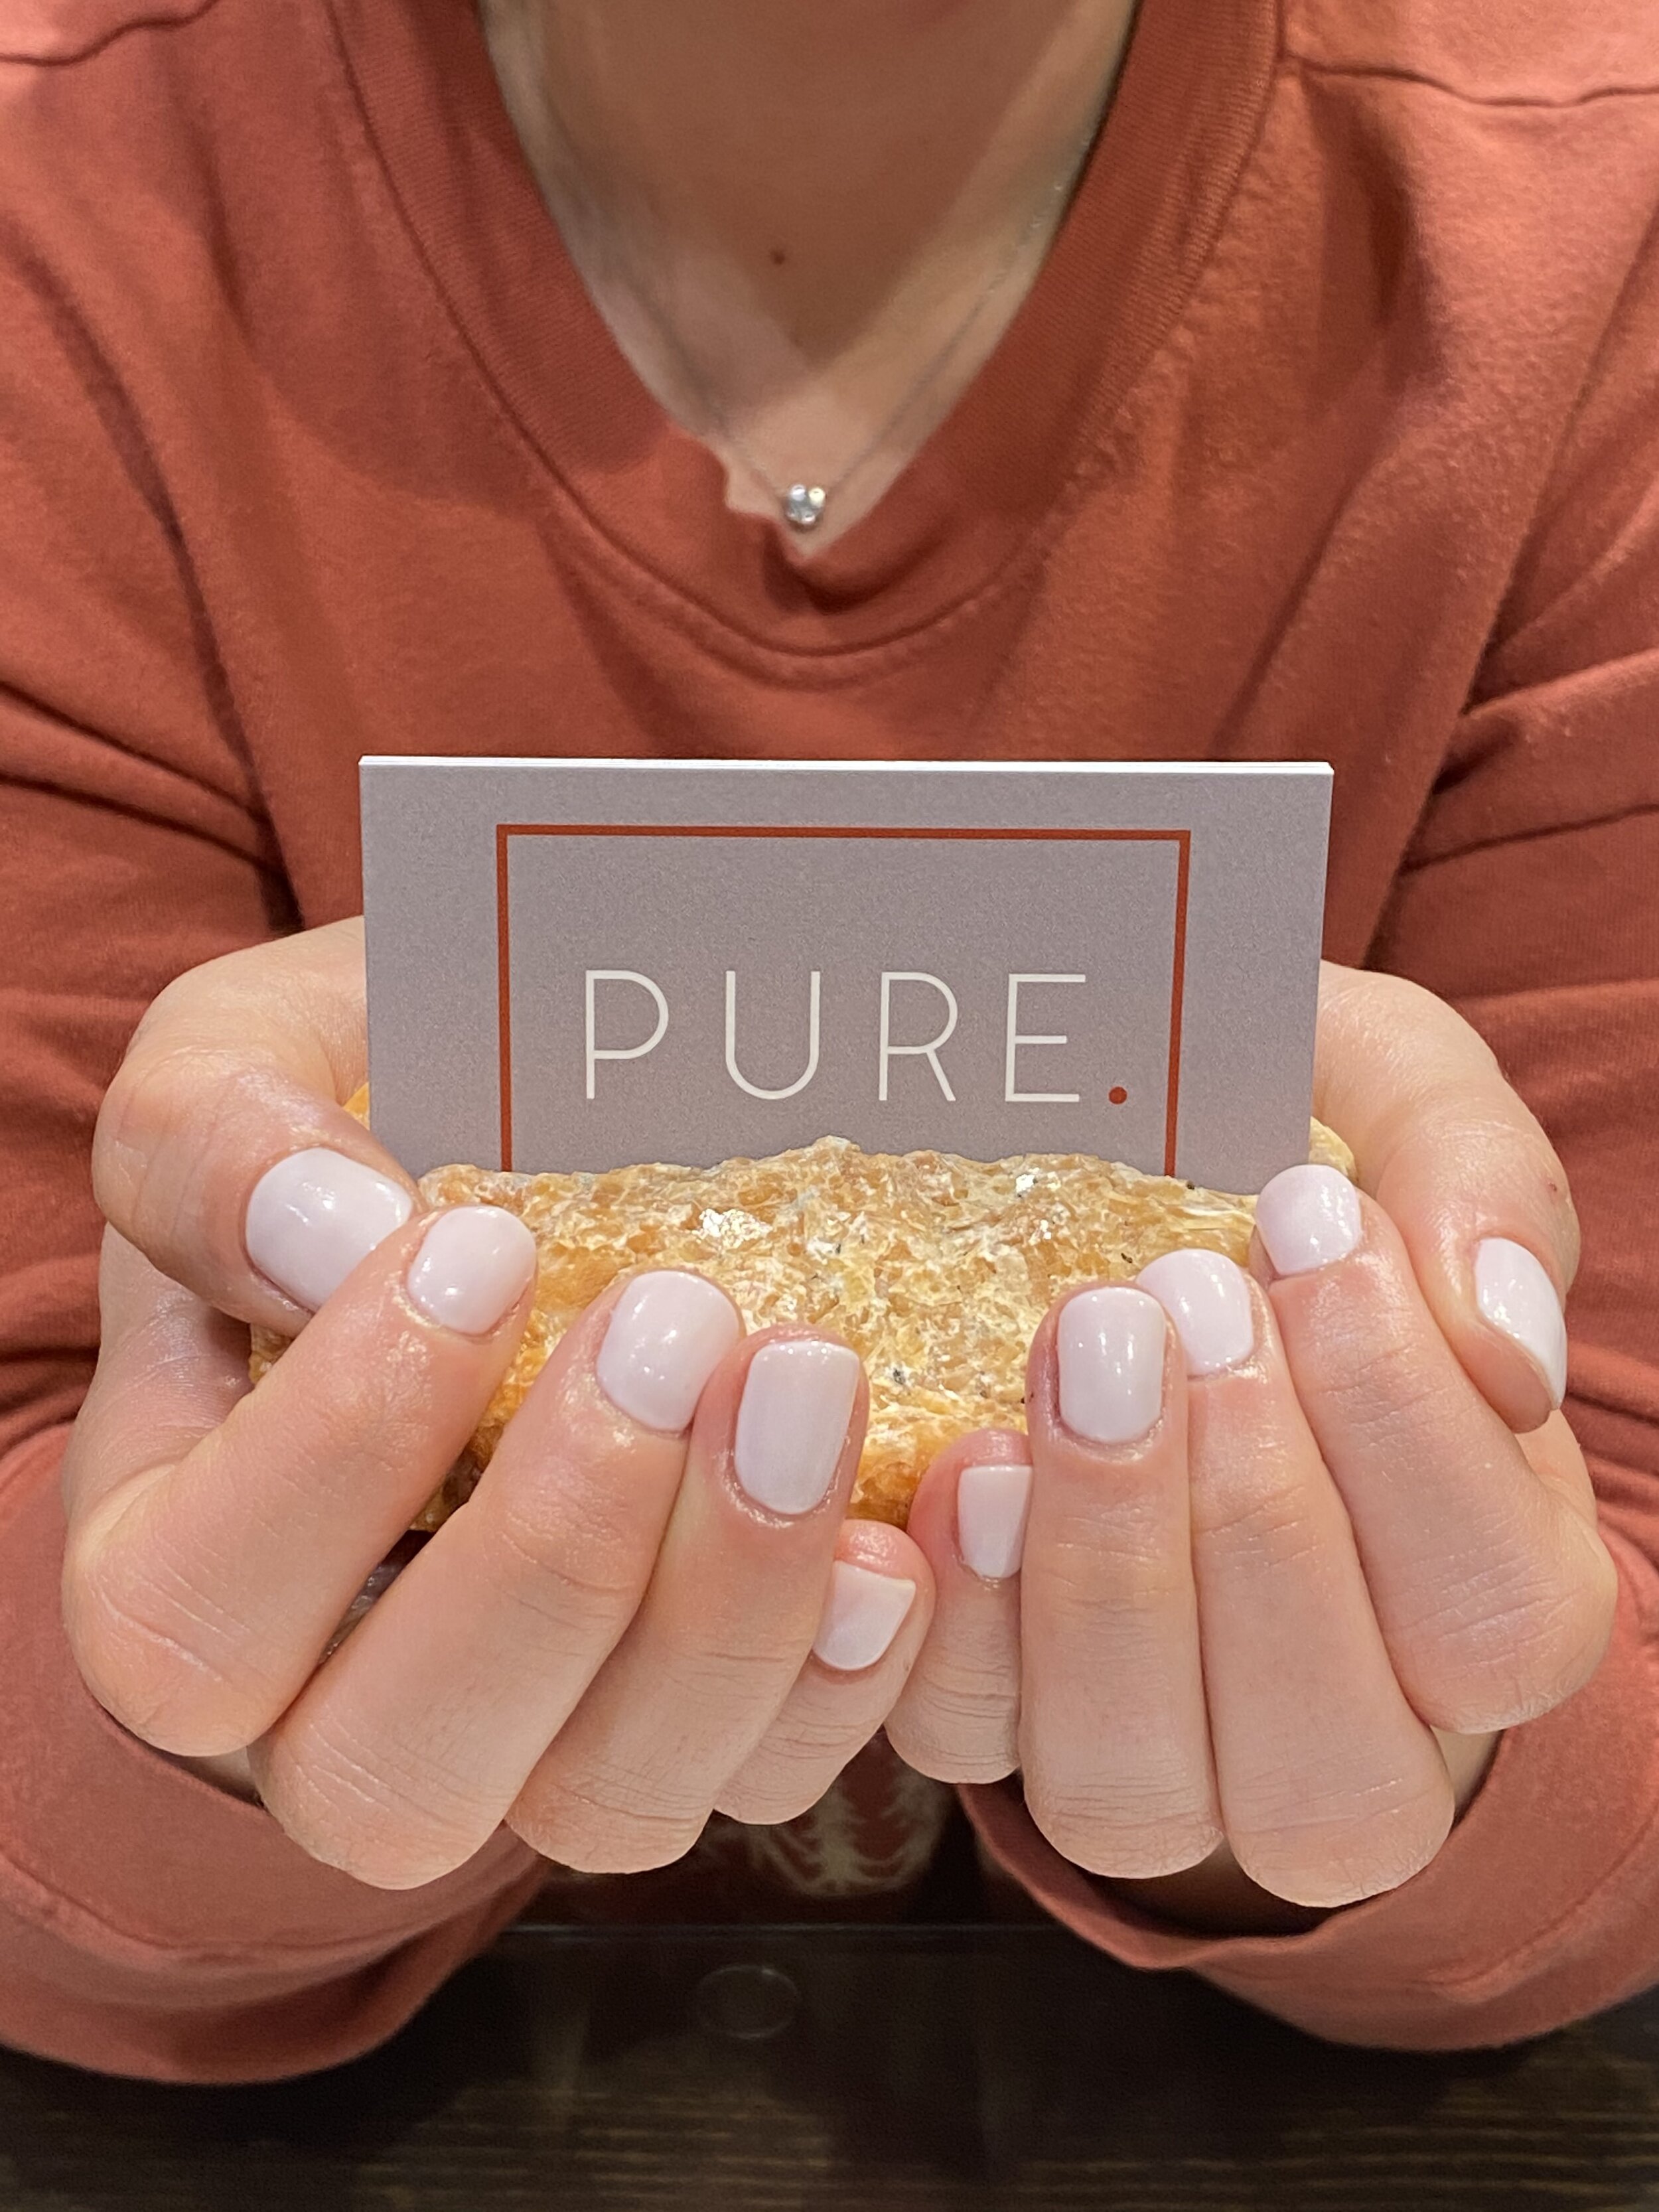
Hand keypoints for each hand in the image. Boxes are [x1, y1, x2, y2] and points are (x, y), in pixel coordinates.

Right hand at [64, 919, 931, 1886]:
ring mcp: (531, 1737)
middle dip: (553, 1560)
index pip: (193, 1611)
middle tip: (674, 1327)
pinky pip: (773, 1772)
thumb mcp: (240, 1069)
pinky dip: (853, 1674)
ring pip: (605, 1803)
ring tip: (813, 1390)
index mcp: (179, 1560)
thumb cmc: (357, 1115)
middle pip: (396, 1772)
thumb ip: (216, 1145)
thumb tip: (325, 1239)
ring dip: (729, 1614)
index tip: (484, 1244)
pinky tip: (901, 1539)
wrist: (515, 1136)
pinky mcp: (697, 1721)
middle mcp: (335, 1703)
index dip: (335, 1459)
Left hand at [887, 962, 1616, 1917]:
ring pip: (1135, 1793)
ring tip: (1074, 1358)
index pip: (1491, 1617)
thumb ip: (1479, 1189)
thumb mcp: (1396, 1102)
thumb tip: (1507, 1348)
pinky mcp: (992, 1717)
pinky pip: (965, 1739)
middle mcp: (1340, 1729)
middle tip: (1181, 1294)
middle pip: (1327, 1772)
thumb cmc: (1278, 1158)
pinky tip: (964, 1457)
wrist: (1113, 1177)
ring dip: (1103, 1574)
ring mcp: (1157, 1752)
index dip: (1400, 1433)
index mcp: (1489, 1599)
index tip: (1304, 1217)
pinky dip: (956, 1615)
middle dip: (1251, 1523)